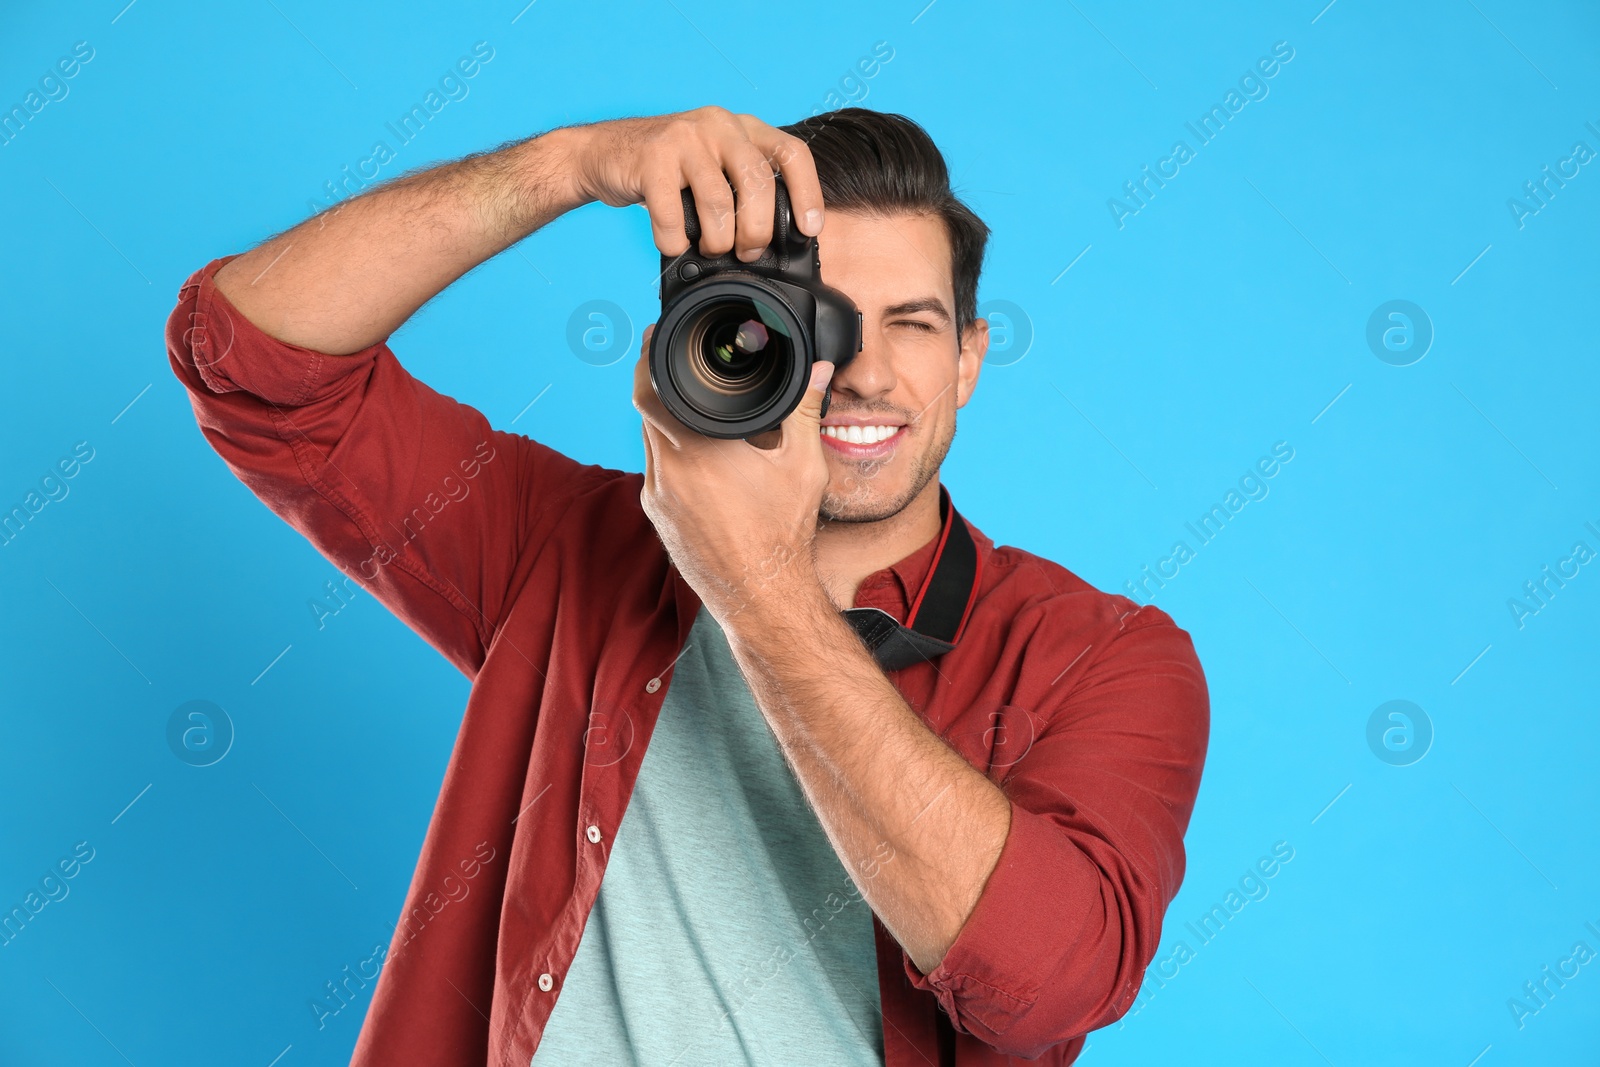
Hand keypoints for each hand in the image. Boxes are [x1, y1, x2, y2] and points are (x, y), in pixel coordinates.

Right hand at [564, 106, 824, 261]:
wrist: (603, 153)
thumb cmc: (667, 171)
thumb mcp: (713, 166)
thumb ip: (742, 188)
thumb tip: (774, 243)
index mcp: (742, 128)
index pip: (791, 152)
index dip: (807, 193)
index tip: (809, 229)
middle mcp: (718, 125)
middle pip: (757, 182)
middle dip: (757, 230)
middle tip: (748, 252)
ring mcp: (684, 138)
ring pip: (718, 203)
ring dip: (717, 241)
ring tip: (709, 249)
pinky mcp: (651, 159)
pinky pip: (672, 216)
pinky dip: (674, 242)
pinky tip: (673, 244)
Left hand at [633, 323, 836, 625]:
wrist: (763, 596)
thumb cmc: (783, 535)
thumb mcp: (803, 465)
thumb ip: (805, 409)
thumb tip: (816, 369)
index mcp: (697, 452)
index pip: (650, 390)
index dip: (649, 357)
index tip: (657, 335)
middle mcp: (666, 473)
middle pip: (645, 411)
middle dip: (658, 384)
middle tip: (674, 362)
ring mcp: (657, 498)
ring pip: (648, 441)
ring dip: (663, 420)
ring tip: (690, 404)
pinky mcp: (658, 517)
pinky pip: (654, 471)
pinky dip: (669, 452)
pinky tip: (695, 452)